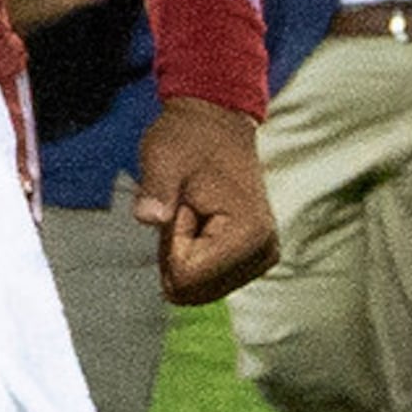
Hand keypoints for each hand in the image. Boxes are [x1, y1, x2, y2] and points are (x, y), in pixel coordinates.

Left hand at [133, 96, 278, 305]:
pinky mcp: (255, 259)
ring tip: (194, 210)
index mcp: (249, 234)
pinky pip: (207, 278)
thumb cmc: (187, 139)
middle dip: (176, 250)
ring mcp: (262, 259)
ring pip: (199, 287)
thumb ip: (156, 190)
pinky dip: (193, 254)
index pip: (187, 274)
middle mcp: (264, 253)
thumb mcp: (162, 158)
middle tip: (187, 206)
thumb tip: (147, 218)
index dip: (170, 239)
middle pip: (194, 287)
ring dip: (184, 252)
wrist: (215, 124)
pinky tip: (199, 222)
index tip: (182, 203)